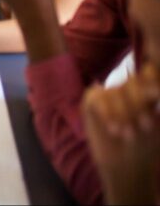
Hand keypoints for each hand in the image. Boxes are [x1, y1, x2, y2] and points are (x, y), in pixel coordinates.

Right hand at [83, 64, 159, 204]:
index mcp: (147, 92)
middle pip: (132, 82)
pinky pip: (96, 97)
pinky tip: (113, 129)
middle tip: (143, 126)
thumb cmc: (145, 148)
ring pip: (114, 91)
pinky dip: (105, 112)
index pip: (148, 74)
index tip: (156, 95)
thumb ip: (151, 101)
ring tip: (126, 134)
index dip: (150, 83)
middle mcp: (127, 91)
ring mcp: (108, 95)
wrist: (125, 169)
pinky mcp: (90, 103)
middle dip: (138, 104)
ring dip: (122, 113)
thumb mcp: (156, 126)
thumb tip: (155, 89)